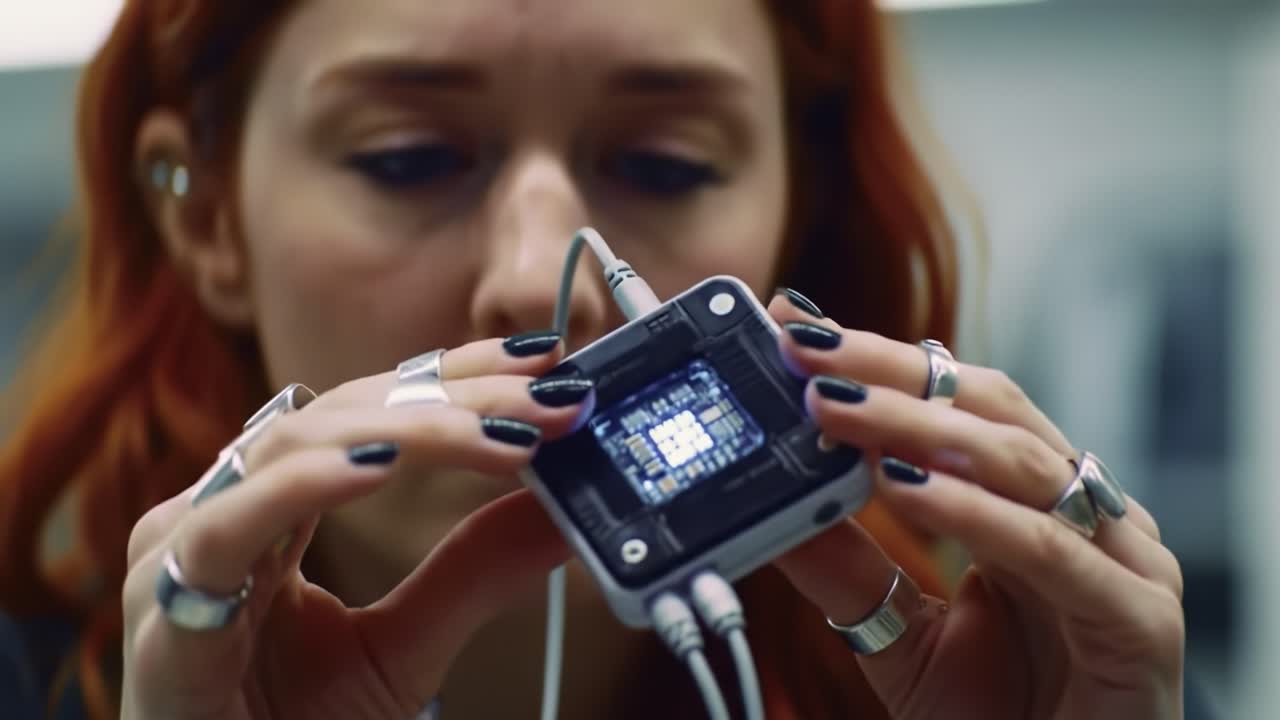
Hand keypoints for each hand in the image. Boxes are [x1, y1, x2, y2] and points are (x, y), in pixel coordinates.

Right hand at [120, 335, 589, 719]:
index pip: (371, 409)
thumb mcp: (406, 645)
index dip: (454, 374)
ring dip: (409, 429)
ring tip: (499, 433)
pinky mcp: (163, 609)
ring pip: (294, 445)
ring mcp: (184, 551)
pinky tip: (378, 467)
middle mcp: (226, 508)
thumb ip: (473, 574)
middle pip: (344, 413)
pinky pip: (227, 526)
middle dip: (456, 397)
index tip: (541, 358)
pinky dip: (303, 485)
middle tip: (549, 397)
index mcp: (274, 504)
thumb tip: (560, 515)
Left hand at [766, 292, 1184, 719]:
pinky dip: (974, 514)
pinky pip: (1049, 552)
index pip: (957, 403)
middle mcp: (1081, 512)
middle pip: (989, 408)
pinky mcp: (1137, 620)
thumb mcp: (903, 633)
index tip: (800, 330)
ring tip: (835, 406)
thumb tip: (777, 506)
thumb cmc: (1004, 715)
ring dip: (919, 427)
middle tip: (806, 349)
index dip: (881, 360)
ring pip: (1019, 461)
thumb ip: (849, 570)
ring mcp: (1121, 559)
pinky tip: (905, 488)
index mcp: (1033, 501)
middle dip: (891, 371)